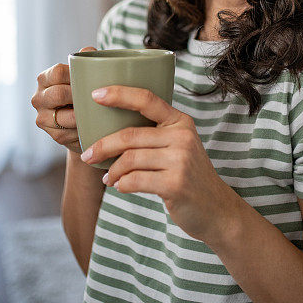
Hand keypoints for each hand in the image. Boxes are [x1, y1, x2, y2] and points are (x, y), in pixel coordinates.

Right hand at [31, 46, 95, 154]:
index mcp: (45, 79)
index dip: (76, 75)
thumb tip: (87, 51)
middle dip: (78, 96)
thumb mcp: (85, 75)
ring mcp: (43, 117)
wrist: (83, 121)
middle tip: (97, 96)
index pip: (58, 72)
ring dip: (82, 115)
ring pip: (63, 117)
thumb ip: (86, 61)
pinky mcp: (53, 135)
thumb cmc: (84, 91)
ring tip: (96, 111)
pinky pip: (69, 133)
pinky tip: (92, 125)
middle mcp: (39, 98)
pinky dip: (83, 129)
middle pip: (58, 94)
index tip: (92, 78)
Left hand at [81, 85, 241, 246]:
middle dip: (103, 145)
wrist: (215, 208)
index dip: (119, 94)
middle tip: (87, 155)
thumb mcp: (178, 146)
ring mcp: (180, 160)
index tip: (96, 95)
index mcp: (181, 121)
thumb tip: (108, 131)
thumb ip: (154, 134)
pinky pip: (135, 180)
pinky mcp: (175, 184)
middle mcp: (182, 136)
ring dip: (112, 171)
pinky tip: (121, 187)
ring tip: (108, 178)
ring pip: (130, 159)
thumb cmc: (188, 175)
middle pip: (130, 135)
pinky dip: (122, 184)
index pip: (147, 99)